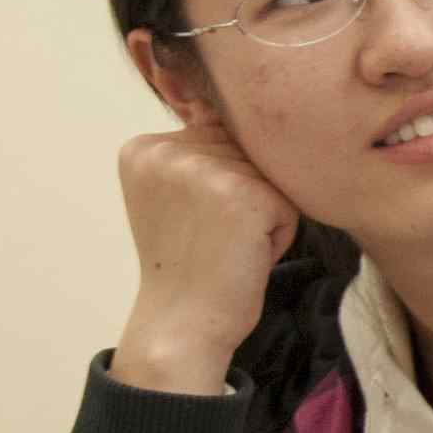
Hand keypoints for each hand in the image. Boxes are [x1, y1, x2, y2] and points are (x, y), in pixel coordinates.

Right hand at [112, 109, 297, 391]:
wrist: (183, 326)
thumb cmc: (189, 267)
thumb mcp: (177, 197)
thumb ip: (199, 153)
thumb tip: (246, 107)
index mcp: (142, 148)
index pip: (215, 137)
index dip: (219, 186)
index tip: (191, 226)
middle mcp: (166, 151)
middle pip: (244, 153)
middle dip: (245, 199)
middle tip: (213, 241)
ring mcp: (203, 170)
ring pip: (269, 176)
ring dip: (263, 215)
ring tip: (228, 248)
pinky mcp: (242, 193)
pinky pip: (289, 203)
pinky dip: (280, 235)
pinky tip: (245, 256)